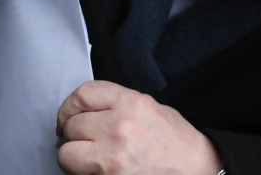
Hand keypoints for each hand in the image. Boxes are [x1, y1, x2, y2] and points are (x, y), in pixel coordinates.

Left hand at [57, 81, 223, 174]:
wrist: (194, 170)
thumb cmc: (175, 141)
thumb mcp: (151, 107)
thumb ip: (118, 103)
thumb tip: (87, 109)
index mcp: (131, 103)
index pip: (83, 94)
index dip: (70, 105)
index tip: (69, 114)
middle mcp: (119, 128)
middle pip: (72, 125)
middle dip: (74, 132)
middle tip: (84, 138)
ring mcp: (111, 157)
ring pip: (66, 153)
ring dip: (73, 155)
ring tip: (88, 156)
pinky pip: (77, 174)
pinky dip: (82, 172)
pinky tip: (99, 169)